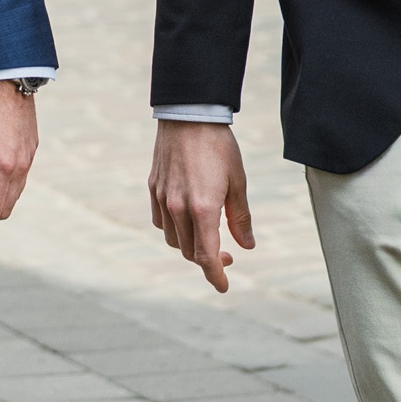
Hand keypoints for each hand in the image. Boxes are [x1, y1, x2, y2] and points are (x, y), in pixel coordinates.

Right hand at [147, 120, 253, 292]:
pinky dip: (175, 230)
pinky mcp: (154, 188)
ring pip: (173, 239)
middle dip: (209, 262)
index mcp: (203, 209)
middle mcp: (178, 209)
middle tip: (229, 256)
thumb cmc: (219, 147)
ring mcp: (163, 199)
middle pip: (190, 252)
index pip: (207, 257)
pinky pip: (161, 221)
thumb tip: (247, 246)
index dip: (216, 276)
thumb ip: (240, 218)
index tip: (223, 286)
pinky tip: (188, 221)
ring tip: (208, 238)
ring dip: (191, 247)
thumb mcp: (238, 182)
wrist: (188, 115)